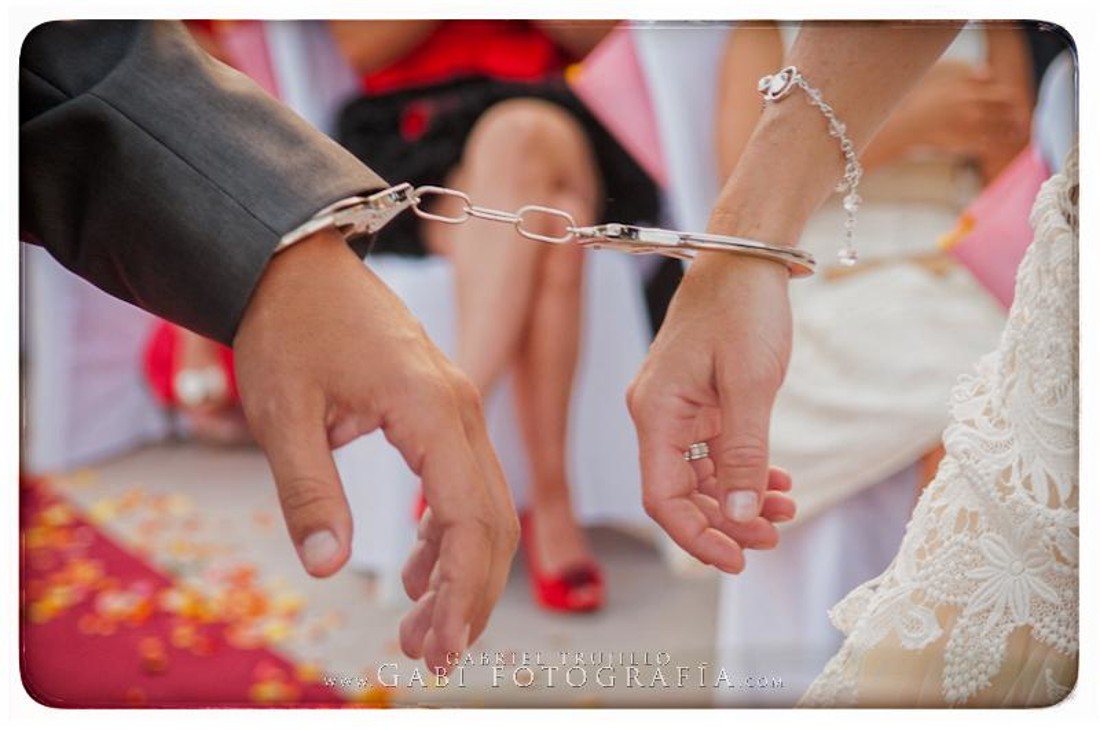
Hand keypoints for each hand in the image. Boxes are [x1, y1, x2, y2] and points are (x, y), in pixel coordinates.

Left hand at [233, 229, 518, 672]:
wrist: (294, 264)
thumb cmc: (289, 326)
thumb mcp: (284, 414)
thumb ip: (310, 493)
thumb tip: (329, 567)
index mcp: (430, 409)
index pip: (471, 517)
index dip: (463, 590)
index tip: (439, 644)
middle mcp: (458, 410)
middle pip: (493, 519)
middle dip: (470, 595)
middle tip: (430, 652)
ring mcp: (455, 408)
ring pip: (485, 504)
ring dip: (461, 571)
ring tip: (420, 627)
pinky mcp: (439, 410)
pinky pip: (463, 482)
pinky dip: (447, 535)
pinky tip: (419, 570)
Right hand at [627, 254, 795, 572]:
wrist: (745, 257)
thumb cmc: (743, 308)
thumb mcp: (751, 384)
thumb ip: (743, 454)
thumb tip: (738, 518)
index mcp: (655, 413)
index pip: (662, 497)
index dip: (696, 536)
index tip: (738, 561)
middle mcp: (657, 415)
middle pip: (680, 493)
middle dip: (725, 523)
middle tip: (774, 536)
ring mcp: (676, 409)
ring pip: (700, 478)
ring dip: (739, 501)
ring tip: (786, 509)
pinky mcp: (698, 402)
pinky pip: (715, 453)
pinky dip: (744, 473)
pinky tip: (778, 483)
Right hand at [897, 60, 1028, 164]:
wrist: (904, 125)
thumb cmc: (920, 99)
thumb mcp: (941, 75)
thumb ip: (967, 72)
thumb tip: (987, 72)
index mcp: (970, 90)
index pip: (1005, 94)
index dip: (1013, 101)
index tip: (1013, 105)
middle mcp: (973, 108)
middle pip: (1007, 113)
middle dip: (1017, 117)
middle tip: (1020, 121)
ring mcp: (969, 127)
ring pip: (1002, 130)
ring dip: (1011, 133)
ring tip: (1014, 135)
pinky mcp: (963, 144)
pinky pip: (988, 145)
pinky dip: (996, 145)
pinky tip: (998, 146)